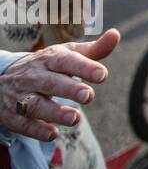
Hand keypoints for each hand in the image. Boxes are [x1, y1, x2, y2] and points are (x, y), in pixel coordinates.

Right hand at [0, 29, 120, 141]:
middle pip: (50, 82)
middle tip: (89, 96)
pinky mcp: (12, 116)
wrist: (2, 79)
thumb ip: (93, 49)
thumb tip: (115, 34)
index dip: (84, 67)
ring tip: (75, 118)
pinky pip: (23, 124)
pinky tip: (53, 134)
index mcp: (49, 59)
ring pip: (35, 105)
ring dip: (55, 113)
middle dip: (69, 89)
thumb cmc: (46, 66)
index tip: (102, 75)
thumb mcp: (66, 54)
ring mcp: (20, 96)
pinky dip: (36, 130)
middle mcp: (33, 77)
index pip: (65, 61)